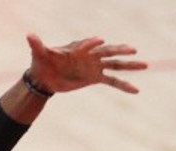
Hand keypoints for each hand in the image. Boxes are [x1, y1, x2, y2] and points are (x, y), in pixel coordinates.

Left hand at [26, 34, 147, 94]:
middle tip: (133, 49)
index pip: (87, 44)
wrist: (45, 76)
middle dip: (120, 50)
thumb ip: (37, 44)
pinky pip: (112, 81)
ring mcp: (94, 66)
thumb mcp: (39, 53)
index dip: (92, 43)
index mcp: (78, 47)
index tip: (100, 41)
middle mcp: (90, 55)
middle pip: (108, 51)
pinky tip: (136, 90)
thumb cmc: (42, 61)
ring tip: (145, 65)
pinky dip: (123, 85)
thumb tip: (29, 35)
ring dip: (130, 65)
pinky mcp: (95, 78)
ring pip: (116, 65)